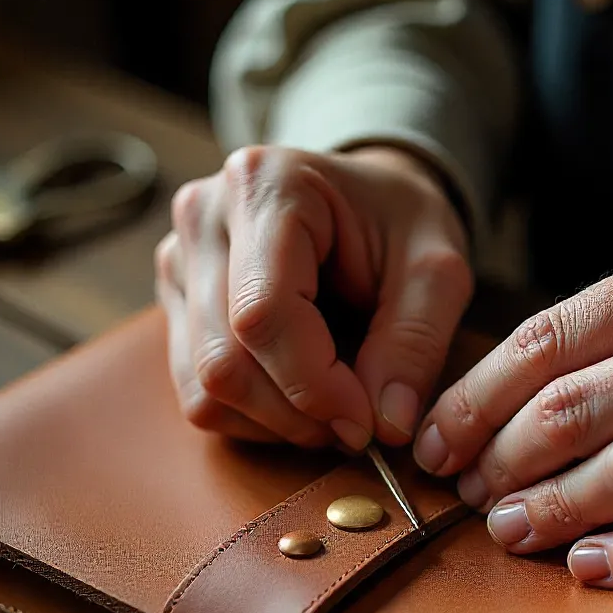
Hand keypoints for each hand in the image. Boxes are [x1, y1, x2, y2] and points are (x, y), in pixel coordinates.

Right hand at [155, 145, 470, 449]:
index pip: (263, 313)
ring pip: (203, 388)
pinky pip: (196, 394)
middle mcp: (203, 218)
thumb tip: (389, 425)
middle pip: (223, 360)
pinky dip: (252, 418)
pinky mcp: (177, 302)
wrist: (363, 204)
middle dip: (297, 414)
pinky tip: (297, 397)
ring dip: (274, 423)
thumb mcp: (436, 269)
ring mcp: (179, 261)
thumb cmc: (399, 224)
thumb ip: (415, 342)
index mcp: (266, 186)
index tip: (365, 423)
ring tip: (332, 408)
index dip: (313, 386)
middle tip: (355, 425)